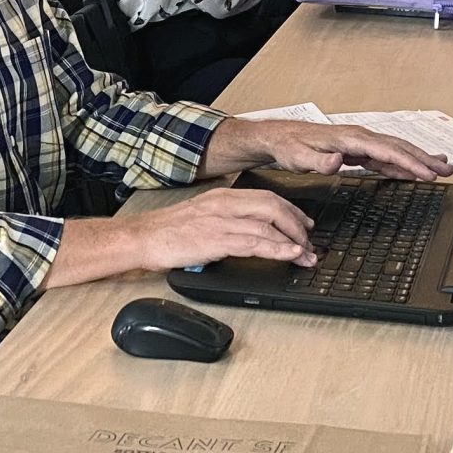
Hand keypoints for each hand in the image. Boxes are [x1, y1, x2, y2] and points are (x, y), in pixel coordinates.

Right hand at [109, 188, 317, 272]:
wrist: (143, 238)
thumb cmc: (168, 231)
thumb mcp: (202, 216)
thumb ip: (227, 219)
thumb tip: (250, 231)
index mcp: (223, 196)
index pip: (267, 197)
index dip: (291, 211)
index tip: (304, 225)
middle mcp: (225, 204)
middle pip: (274, 207)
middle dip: (297, 225)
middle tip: (310, 242)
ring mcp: (221, 221)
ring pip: (269, 225)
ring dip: (294, 242)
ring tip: (307, 256)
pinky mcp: (217, 240)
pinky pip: (255, 243)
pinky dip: (278, 249)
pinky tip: (291, 255)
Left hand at [203, 115, 449, 180]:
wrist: (277, 137)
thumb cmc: (288, 146)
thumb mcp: (298, 157)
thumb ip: (318, 161)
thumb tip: (337, 162)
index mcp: (350, 138)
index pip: (386, 150)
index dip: (409, 162)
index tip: (428, 173)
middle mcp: (359, 137)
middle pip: (398, 147)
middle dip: (424, 159)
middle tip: (448, 171)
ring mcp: (360, 143)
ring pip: (396, 149)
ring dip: (419, 159)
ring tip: (443, 168)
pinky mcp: (357, 150)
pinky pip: (386, 156)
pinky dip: (404, 162)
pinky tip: (415, 169)